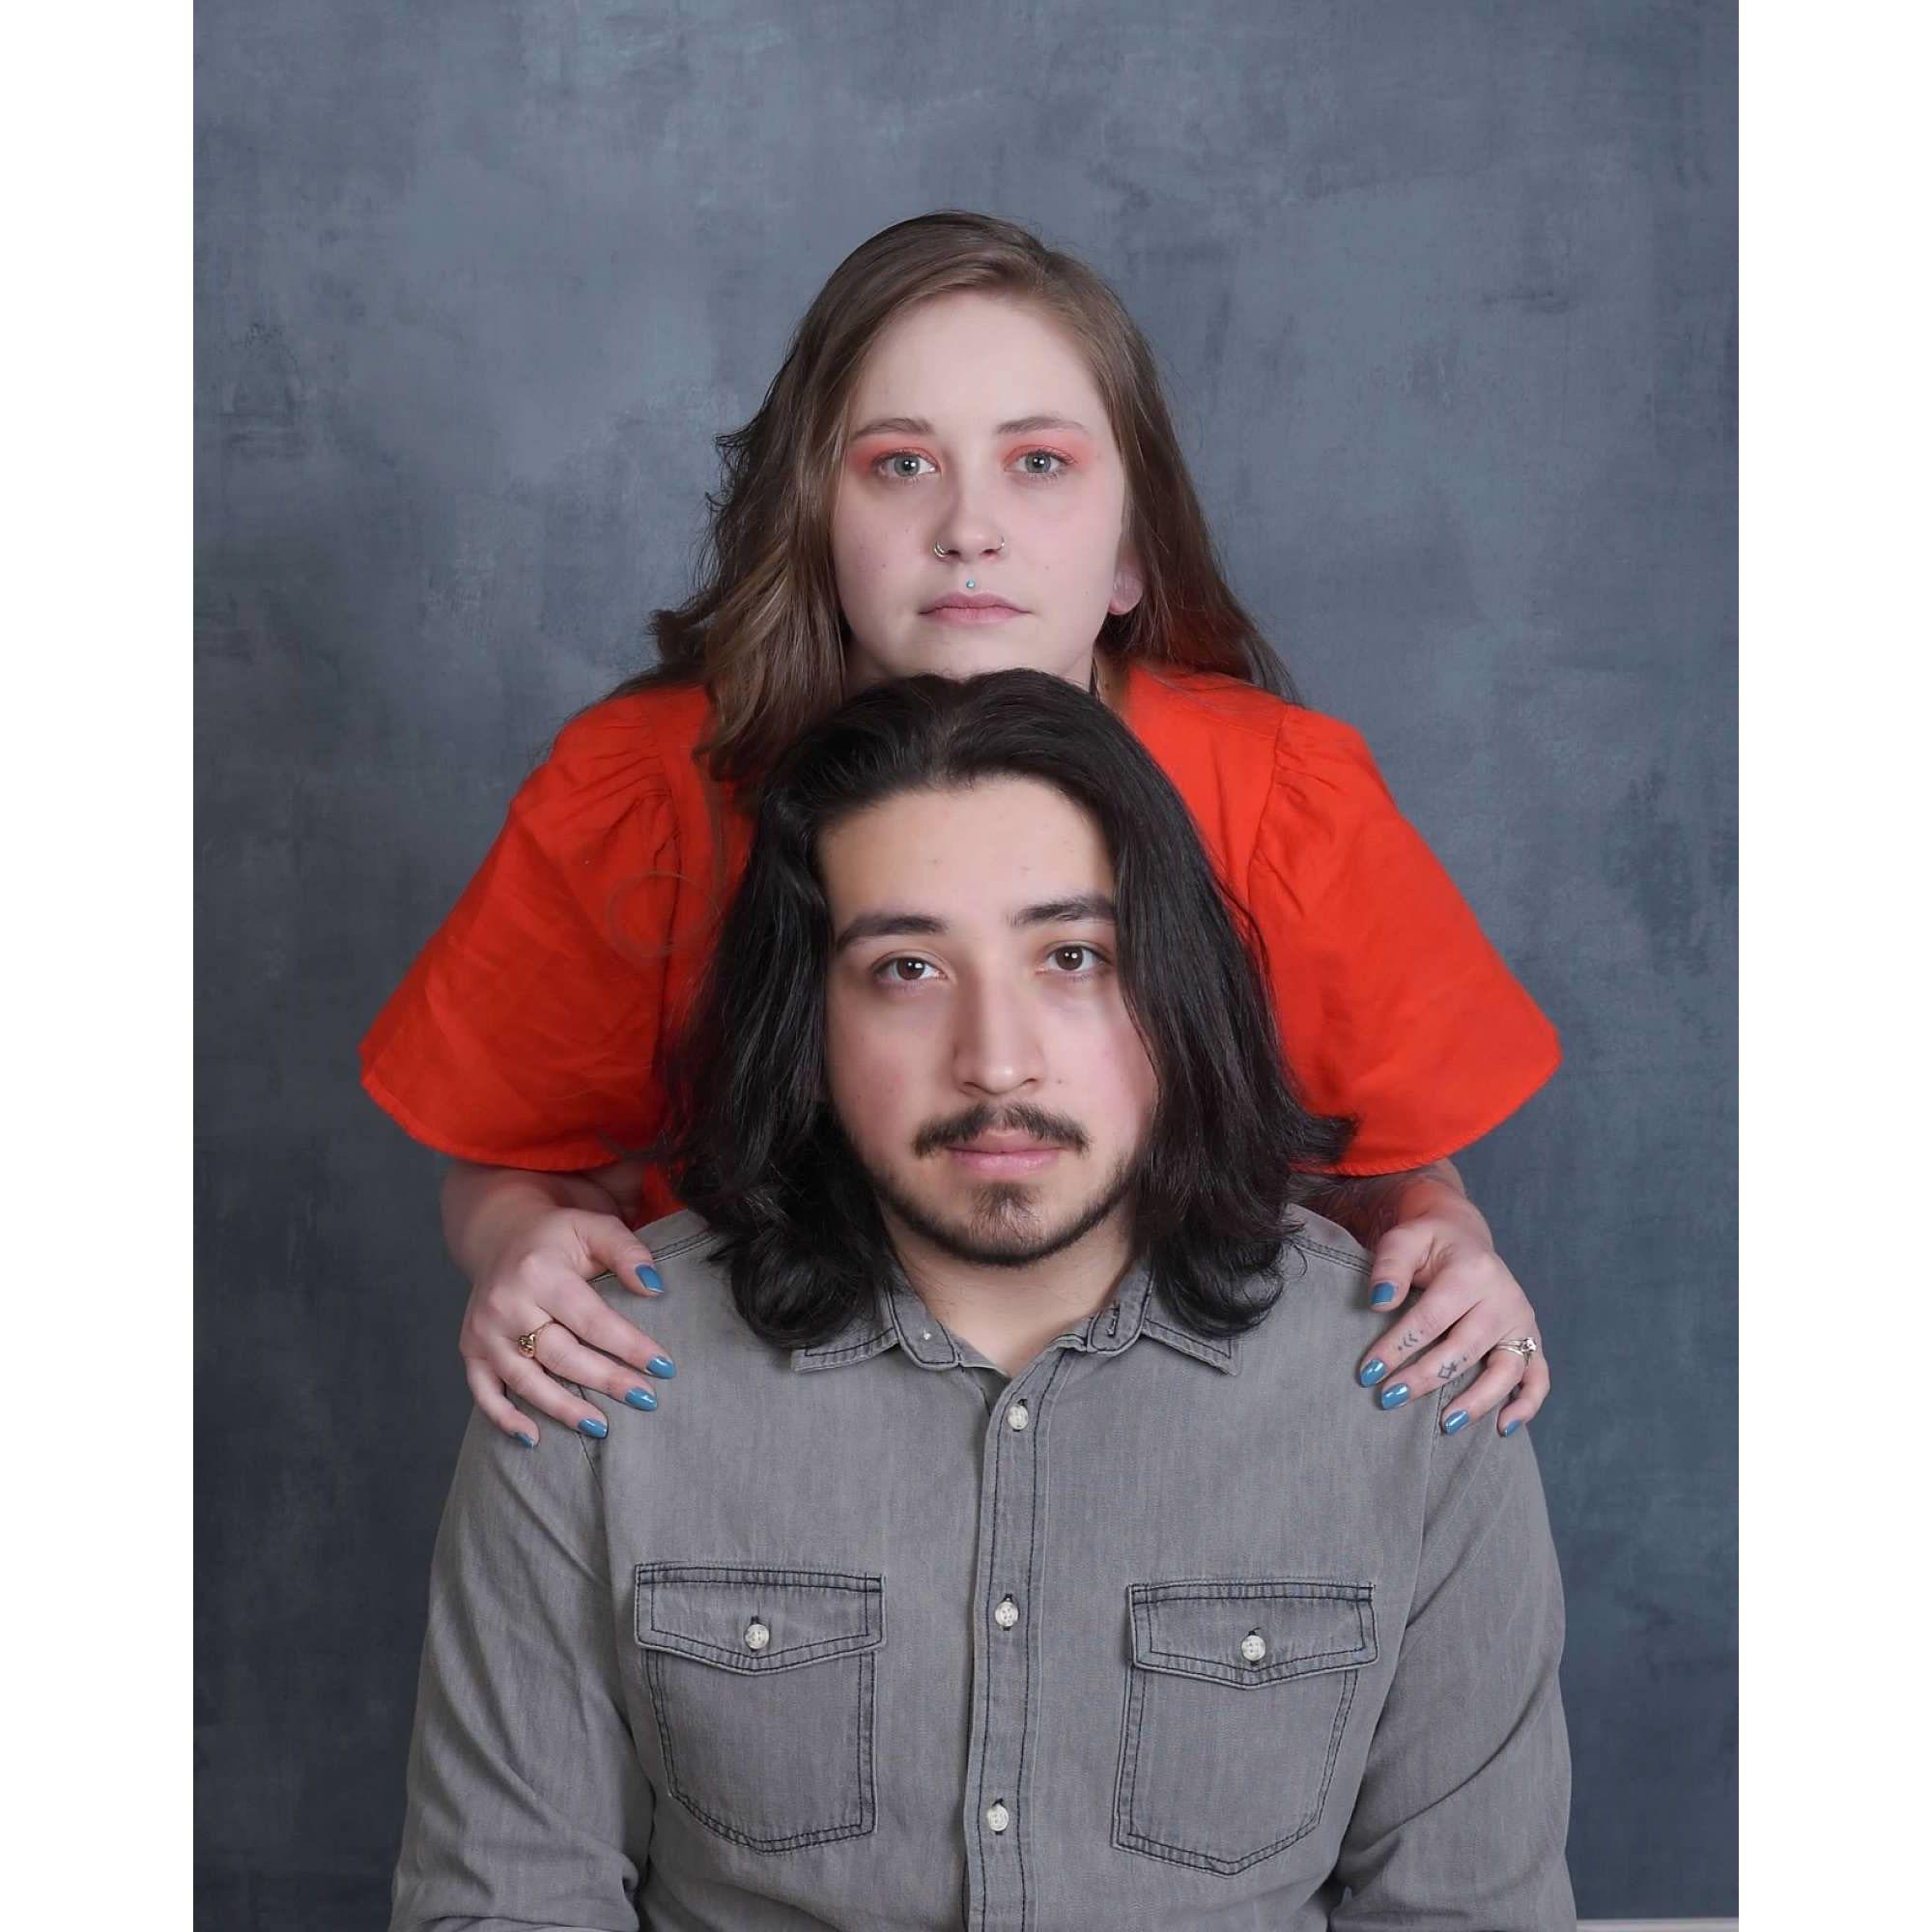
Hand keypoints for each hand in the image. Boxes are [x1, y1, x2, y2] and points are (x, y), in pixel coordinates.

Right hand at [458, 1205, 675, 1446]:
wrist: (500, 1234)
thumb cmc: (557, 1237)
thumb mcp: (594, 1227)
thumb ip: (627, 1252)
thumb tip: (655, 1288)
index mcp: (539, 1272)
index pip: (592, 1319)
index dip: (629, 1346)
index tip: (663, 1368)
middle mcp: (506, 1304)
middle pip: (562, 1355)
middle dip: (606, 1380)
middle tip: (646, 1400)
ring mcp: (484, 1330)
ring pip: (526, 1380)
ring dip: (564, 1409)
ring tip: (602, 1427)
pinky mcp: (470, 1349)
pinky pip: (483, 1391)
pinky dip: (503, 1418)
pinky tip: (533, 1438)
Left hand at [1353, 1208, 1547, 1436]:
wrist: (1464, 1238)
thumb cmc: (1429, 1244)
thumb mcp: (1405, 1240)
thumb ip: (1391, 1266)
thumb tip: (1380, 1302)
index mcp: (1472, 1271)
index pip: (1431, 1318)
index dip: (1398, 1347)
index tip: (1368, 1373)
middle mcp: (1503, 1298)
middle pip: (1465, 1347)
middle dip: (1425, 1377)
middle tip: (1390, 1399)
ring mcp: (1522, 1321)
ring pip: (1506, 1370)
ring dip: (1477, 1401)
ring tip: (1446, 1424)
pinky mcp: (1532, 1339)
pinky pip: (1538, 1377)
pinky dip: (1527, 1405)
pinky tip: (1502, 1428)